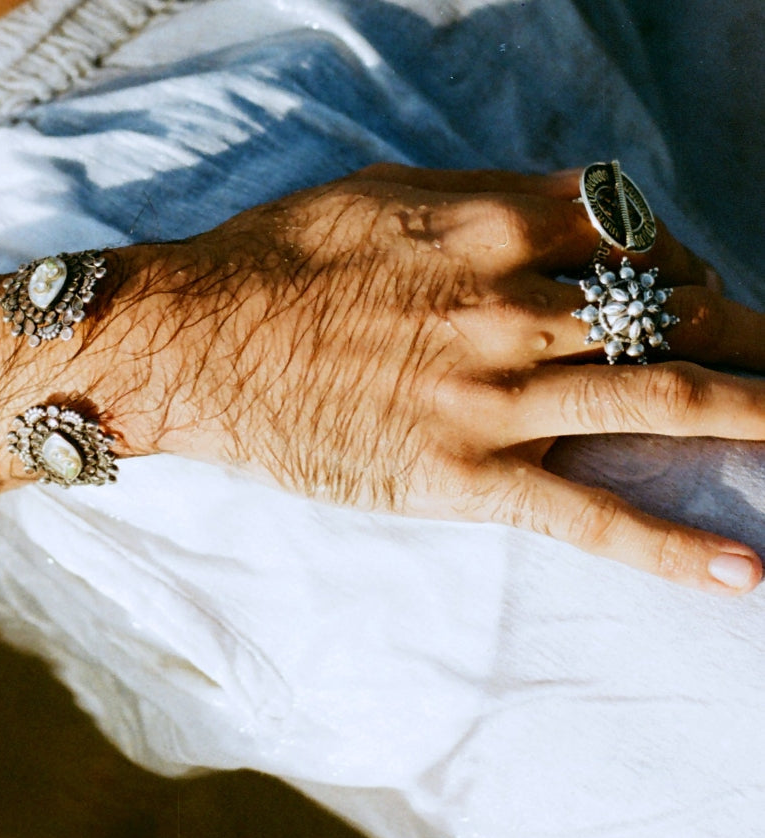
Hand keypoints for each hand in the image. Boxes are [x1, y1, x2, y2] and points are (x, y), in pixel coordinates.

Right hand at [150, 165, 764, 593]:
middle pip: (674, 312)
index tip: (685, 284)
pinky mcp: (465, 477)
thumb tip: (551, 217)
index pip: (639, 232)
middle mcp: (515, 306)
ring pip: (663, 400)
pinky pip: (590, 517)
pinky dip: (674, 546)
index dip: (680, 257)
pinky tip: (746, 572)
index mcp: (497, 226)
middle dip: (741, 331)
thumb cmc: (276, 261)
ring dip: (755, 414)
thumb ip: (483, 207)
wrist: (197, 343)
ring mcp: (495, 397)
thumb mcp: (384, 196)